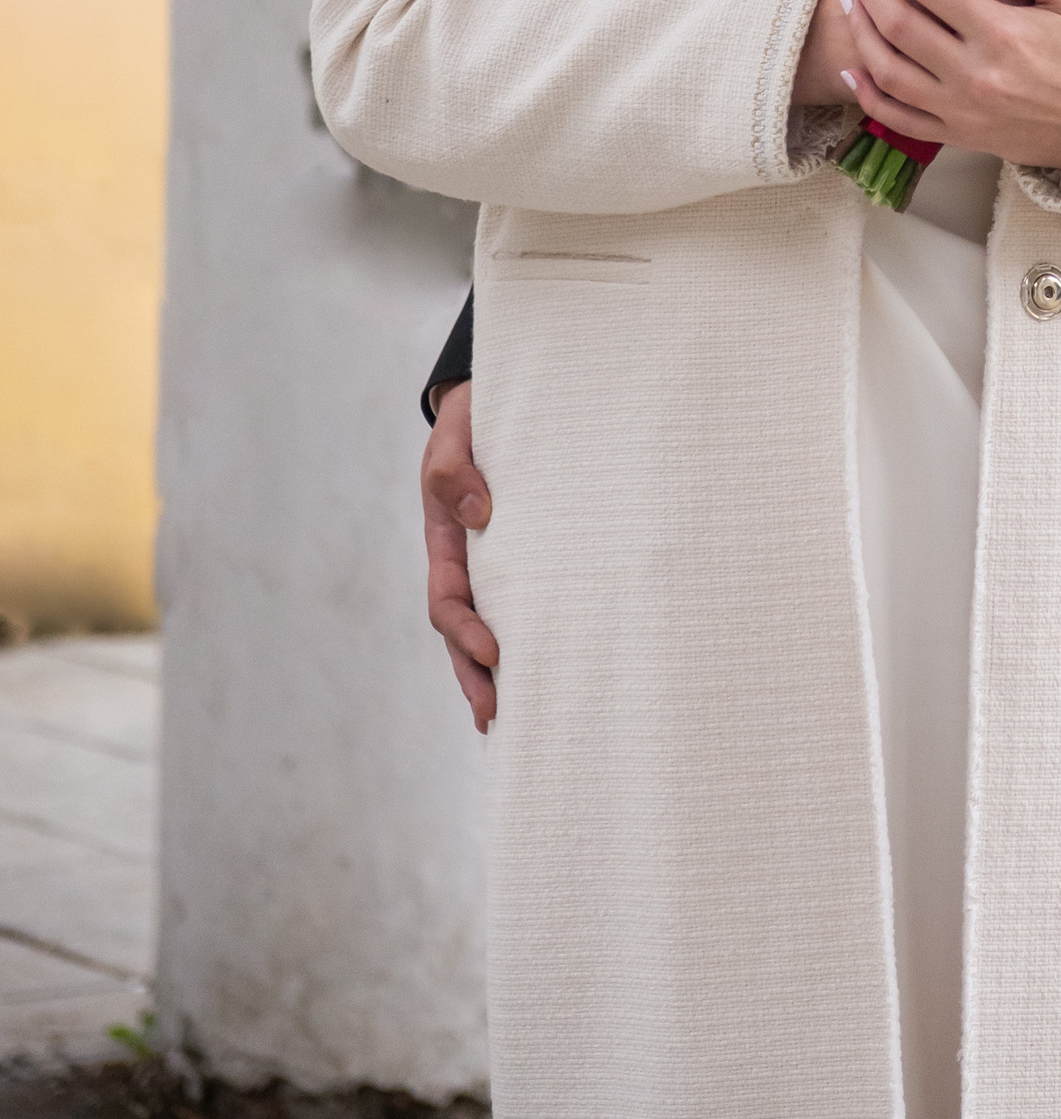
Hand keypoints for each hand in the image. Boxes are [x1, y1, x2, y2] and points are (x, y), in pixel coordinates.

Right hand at [423, 382, 497, 731]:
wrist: (491, 402)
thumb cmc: (472, 421)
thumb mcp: (453, 438)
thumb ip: (455, 469)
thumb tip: (479, 512)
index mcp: (446, 540)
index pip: (448, 600)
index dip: (466, 631)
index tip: (493, 653)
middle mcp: (469, 560)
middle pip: (465, 631)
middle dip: (475, 676)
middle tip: (496, 716)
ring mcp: (495, 561)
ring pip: (493, 622)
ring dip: (499, 669)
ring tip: (520, 713)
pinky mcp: (526, 552)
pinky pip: (524, 597)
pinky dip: (532, 630)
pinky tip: (557, 657)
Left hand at [833, 0, 1060, 183]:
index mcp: (1002, 33)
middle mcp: (974, 73)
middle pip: (901, 25)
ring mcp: (960, 109)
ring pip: (889, 70)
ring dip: (861, 33)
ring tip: (852, 4)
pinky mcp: (956, 135)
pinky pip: (898, 117)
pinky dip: (867, 93)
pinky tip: (853, 67)